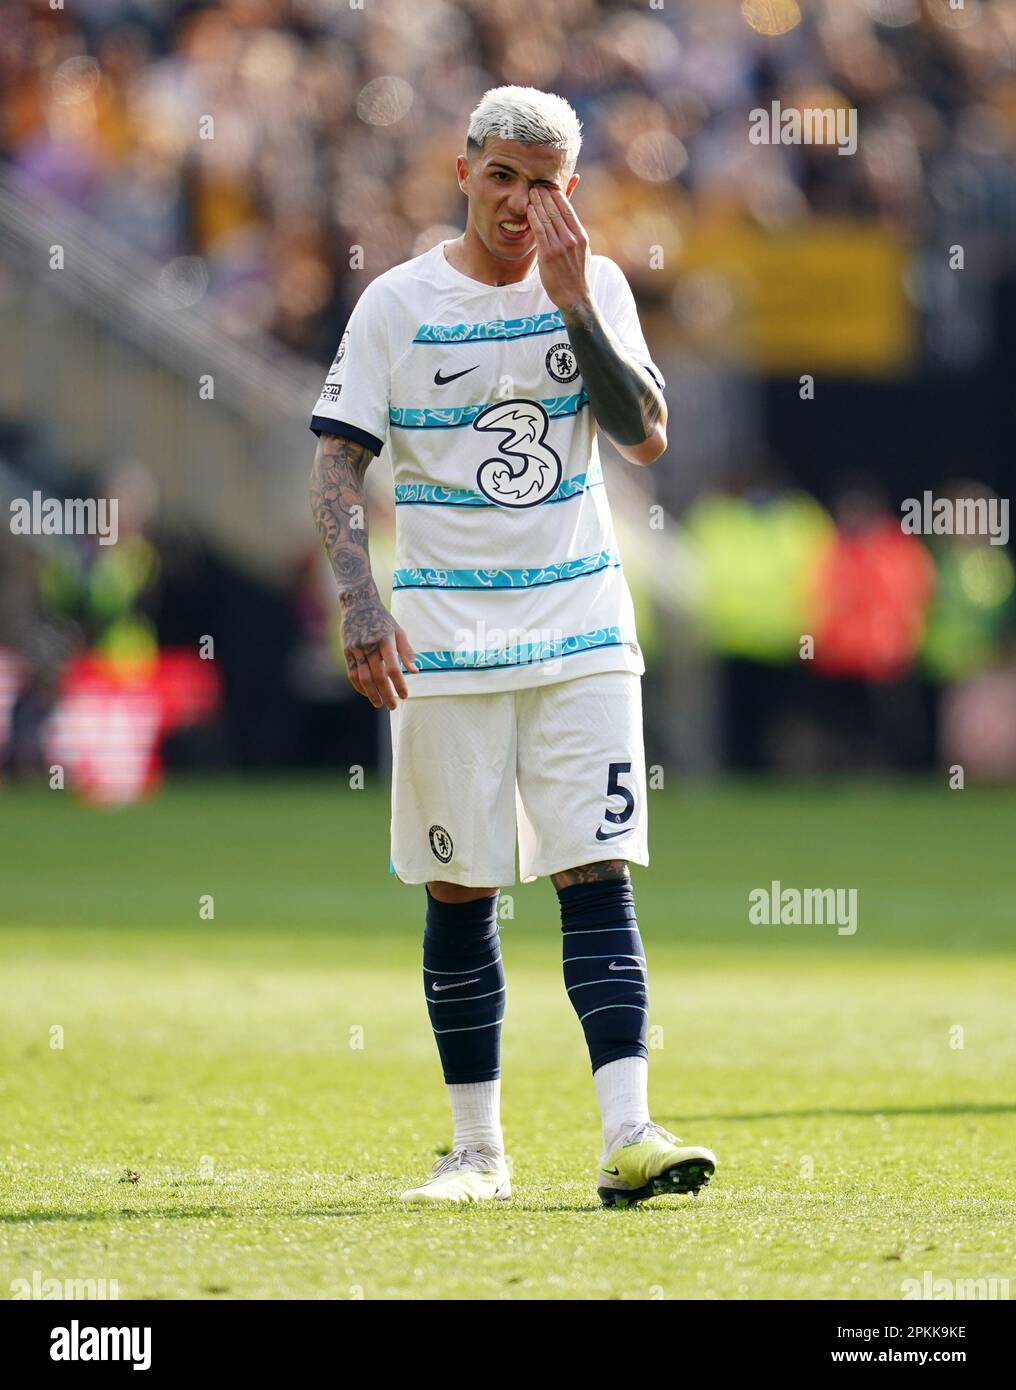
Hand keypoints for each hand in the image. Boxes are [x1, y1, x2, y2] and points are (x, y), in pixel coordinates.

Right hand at [341, 586, 417, 709]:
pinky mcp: (346, 651)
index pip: (393, 667)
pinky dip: (359, 687)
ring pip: (363, 678)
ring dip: (372, 694)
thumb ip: (406, 651)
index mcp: (385, 640)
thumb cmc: (382, 619)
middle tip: (393, 706)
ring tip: (380, 704)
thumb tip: (415, 671)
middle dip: (386, 694)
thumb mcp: (398, 631)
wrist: (358, 604)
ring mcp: (356, 649)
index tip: (405, 695)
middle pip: (377, 676)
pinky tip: (367, 694)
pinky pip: (352, 673)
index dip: (399, 684)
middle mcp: (369, 645)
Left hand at [526, 186, 590, 311]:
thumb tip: (570, 222)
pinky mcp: (549, 254)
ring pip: (547, 218)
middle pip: (557, 210)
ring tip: (531, 193)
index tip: (550, 187)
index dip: (558, 196)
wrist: (575, 297)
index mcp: (581, 236)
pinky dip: (533, 218)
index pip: (568, 210)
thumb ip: (576, 235)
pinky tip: (529, 209)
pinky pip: (540, 231)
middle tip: (536, 185)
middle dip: (546, 196)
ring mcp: (560, 246)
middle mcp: (572, 238)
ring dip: (538, 203)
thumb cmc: (576, 275)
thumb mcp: (582, 252)